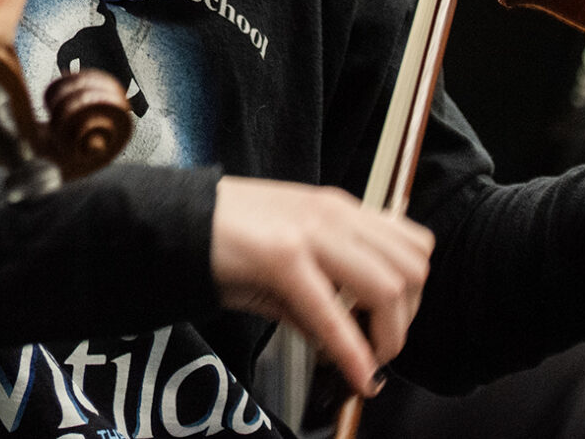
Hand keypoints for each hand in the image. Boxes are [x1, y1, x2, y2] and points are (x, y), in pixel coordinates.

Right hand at [210, 178, 431, 398]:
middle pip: (413, 269)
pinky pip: (334, 313)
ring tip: (361, 357)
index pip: (413, 246)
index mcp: (338, 210)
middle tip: (376, 347)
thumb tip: (345, 345)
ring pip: (390, 286)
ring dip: (386, 334)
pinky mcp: (283, 256)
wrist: (171, 219)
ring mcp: (310, 231)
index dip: (412, 295)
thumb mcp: (289, 256)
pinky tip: (354, 374)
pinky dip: (352, 351)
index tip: (386, 328)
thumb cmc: (224, 237)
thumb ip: (323, 294)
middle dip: (404, 319)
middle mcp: (334, 214)